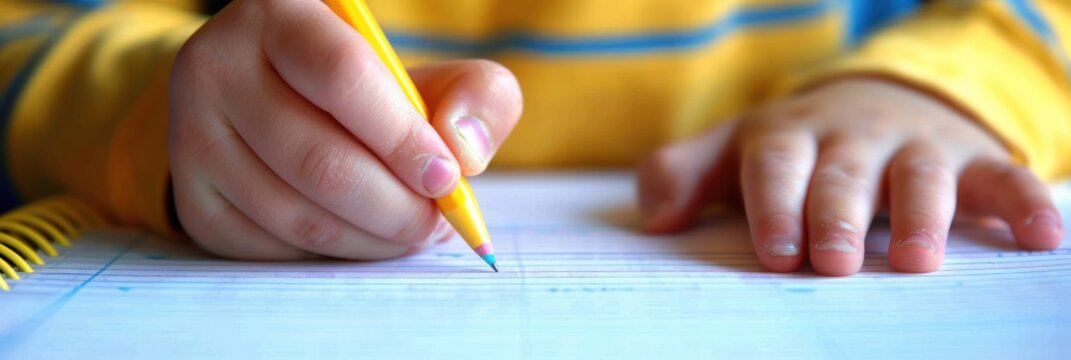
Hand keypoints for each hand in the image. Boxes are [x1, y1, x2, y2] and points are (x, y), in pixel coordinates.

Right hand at [169, 0, 521, 259]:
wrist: (283, 105)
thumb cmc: (373, 93)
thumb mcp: (431, 75)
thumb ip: (476, 96)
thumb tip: (465, 152)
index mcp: (276, 15)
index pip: (342, 78)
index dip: (402, 138)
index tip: (446, 178)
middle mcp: (216, 66)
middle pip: (319, 160)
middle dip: (396, 207)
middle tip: (435, 222)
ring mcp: (192, 135)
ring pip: (297, 214)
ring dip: (370, 239)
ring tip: (409, 231)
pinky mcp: (193, 197)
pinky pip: (274, 247)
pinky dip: (332, 254)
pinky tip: (362, 236)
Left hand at [638, 78, 1062, 274]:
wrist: (873, 101)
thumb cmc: (794, 146)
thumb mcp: (733, 149)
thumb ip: (684, 173)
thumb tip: (655, 219)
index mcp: (788, 134)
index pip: (775, 163)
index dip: (775, 204)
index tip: (775, 252)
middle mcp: (851, 135)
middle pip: (843, 172)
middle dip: (837, 213)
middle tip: (831, 262)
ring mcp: (913, 145)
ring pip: (920, 173)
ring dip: (921, 213)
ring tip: (916, 261)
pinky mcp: (969, 158)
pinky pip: (1002, 177)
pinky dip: (1024, 202)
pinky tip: (1043, 238)